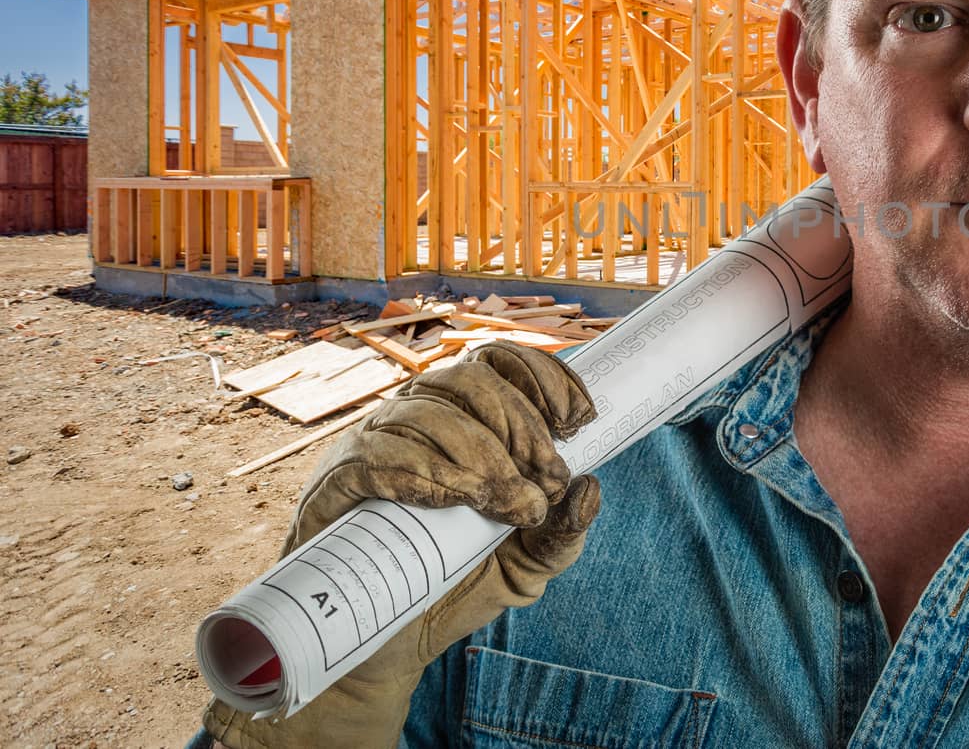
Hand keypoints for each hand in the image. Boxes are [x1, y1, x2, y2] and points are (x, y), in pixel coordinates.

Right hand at [203, 342, 599, 748]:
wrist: (390, 648)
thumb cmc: (458, 587)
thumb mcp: (526, 566)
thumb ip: (562, 533)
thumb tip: (590, 488)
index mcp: (464, 419)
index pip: (500, 361)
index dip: (542, 375)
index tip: (579, 419)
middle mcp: (417, 417)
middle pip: (469, 379)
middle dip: (521, 425)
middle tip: (545, 481)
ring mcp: (374, 445)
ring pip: (427, 412)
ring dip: (480, 454)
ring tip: (507, 504)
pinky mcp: (337, 484)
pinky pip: (377, 455)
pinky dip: (424, 470)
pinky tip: (455, 497)